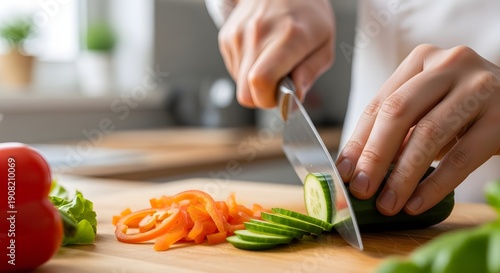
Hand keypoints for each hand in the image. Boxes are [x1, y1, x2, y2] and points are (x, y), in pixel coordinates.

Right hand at [218, 0, 334, 107]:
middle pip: (245, 92)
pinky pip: (234, 70)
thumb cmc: (307, 14)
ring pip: (239, 84)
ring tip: (272, 61)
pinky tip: (261, 53)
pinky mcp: (227, 37)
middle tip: (279, 84)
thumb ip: (310, 73)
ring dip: (255, 82)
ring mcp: (238, 35)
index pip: (261, 81)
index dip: (269, 99)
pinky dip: (247, 70)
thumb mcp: (324, 44)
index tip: (283, 97)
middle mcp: (258, 34)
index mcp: (288, 37)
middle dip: (262, 97)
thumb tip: (294, 97)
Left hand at [336, 44, 499, 215]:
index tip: (344, 171)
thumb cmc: (463, 108)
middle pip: (398, 113)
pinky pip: (462, 157)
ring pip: (428, 134)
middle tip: (360, 190)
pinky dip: (435, 184)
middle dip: (374, 156)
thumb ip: (399, 128)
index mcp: (422, 60)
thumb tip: (358, 168)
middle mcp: (449, 65)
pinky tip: (417, 203)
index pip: (380, 103)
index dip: (358, 140)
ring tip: (387, 204)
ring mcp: (479, 87)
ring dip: (402, 176)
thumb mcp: (428, 106)